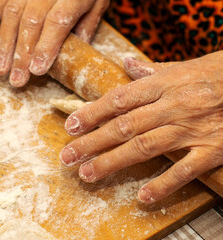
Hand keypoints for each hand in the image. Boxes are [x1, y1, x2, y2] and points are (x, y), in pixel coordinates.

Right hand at [0, 0, 109, 86]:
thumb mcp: (98, 1)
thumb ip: (87, 24)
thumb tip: (72, 54)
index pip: (58, 21)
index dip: (46, 46)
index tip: (37, 70)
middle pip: (31, 21)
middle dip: (22, 53)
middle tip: (17, 80)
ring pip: (12, 13)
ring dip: (4, 43)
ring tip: (0, 69)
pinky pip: (0, 0)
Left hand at [60, 51, 222, 203]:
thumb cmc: (216, 74)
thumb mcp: (182, 66)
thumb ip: (150, 69)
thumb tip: (125, 62)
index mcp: (164, 84)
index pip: (120, 100)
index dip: (93, 113)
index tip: (72, 127)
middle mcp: (173, 106)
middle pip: (124, 127)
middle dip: (92, 143)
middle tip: (68, 157)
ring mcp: (192, 129)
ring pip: (144, 148)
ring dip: (113, 162)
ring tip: (88, 174)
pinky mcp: (213, 150)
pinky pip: (184, 170)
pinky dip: (163, 184)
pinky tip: (142, 197)